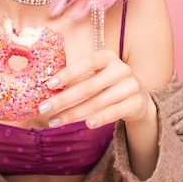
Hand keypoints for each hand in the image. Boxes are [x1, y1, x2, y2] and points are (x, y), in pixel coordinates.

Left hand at [38, 49, 153, 128]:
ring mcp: (130, 86)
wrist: (138, 97)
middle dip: (63, 99)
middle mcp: (120, 69)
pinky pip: (113, 113)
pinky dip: (99, 119)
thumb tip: (49, 90)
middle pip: (88, 87)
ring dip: (73, 114)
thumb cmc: (108, 83)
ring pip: (97, 103)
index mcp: (108, 57)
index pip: (86, 63)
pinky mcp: (136, 103)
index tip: (49, 85)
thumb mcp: (97, 74)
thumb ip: (78, 79)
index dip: (67, 73)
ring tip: (55, 121)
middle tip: (43, 109)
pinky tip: (86, 125)